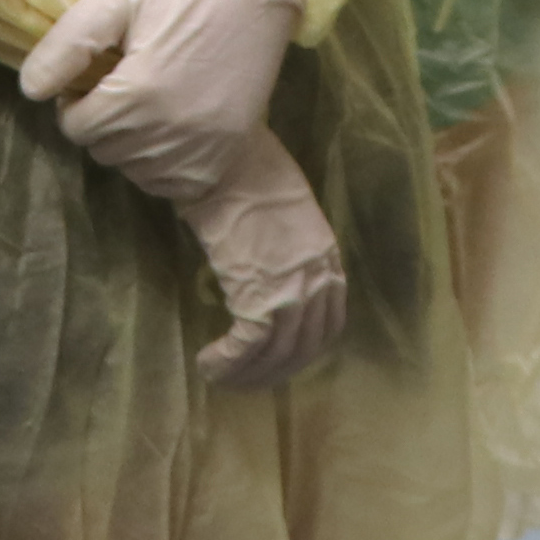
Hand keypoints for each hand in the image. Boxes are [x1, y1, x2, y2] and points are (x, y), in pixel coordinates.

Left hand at [21, 0, 307, 197]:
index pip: (75, 126)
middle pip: (102, 149)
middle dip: (102, 119)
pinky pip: (165, 182)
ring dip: (130, 140)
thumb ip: (68, 44)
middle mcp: (167, 134)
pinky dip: (160, 159)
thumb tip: (30, 89)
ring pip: (132, 167)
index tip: (96, 76)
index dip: (76, 100)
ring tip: (151, 98)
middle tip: (125, 83)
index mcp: (138, 94)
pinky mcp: (217, 164)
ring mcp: (197, 154)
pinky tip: (175, 119)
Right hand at [166, 125, 347, 387]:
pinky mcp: (259, 294)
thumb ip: (284, 246)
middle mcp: (318, 277)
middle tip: (245, 381)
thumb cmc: (246, 172)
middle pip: (305, 346)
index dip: (305, 349)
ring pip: (277, 353)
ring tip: (221, 377)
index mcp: (326, 256)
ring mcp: (292, 288)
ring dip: (247, 373)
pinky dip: (228, 362)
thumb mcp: (283, 212)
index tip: (280, 360)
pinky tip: (208, 363)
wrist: (227, 158)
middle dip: (274, 371)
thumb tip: (261, 268)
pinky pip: (248, 345)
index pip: (331, 322)